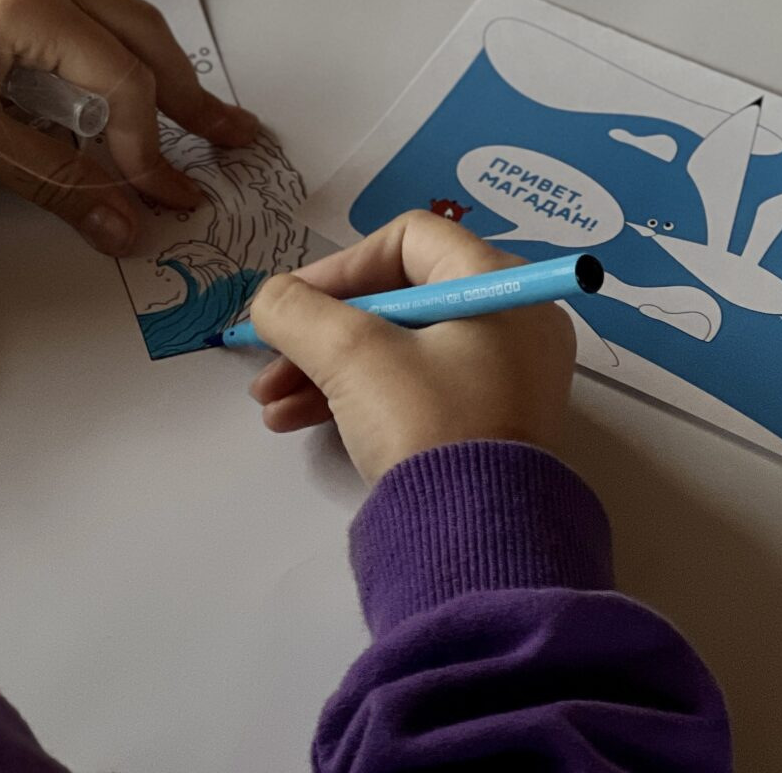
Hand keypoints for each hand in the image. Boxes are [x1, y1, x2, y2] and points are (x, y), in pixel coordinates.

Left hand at [0, 0, 255, 254]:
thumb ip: (57, 181)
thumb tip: (130, 226)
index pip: (116, 77)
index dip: (148, 144)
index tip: (166, 193)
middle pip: (134, 30)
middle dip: (184, 94)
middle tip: (233, 139)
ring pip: (111, 12)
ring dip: (155, 69)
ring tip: (202, 117)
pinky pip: (76, 6)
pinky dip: (108, 50)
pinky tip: (131, 85)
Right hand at [246, 211, 576, 484]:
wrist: (474, 542)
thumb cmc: (426, 425)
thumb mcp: (352, 356)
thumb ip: (298, 311)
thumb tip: (271, 298)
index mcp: (499, 288)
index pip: (409, 239)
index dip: (341, 265)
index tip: (293, 304)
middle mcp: (511, 324)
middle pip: (396, 299)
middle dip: (321, 330)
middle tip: (270, 360)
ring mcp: (502, 378)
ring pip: (396, 350)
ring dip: (324, 368)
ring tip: (271, 404)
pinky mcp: (484, 425)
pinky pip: (412, 389)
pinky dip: (355, 396)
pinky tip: (296, 420)